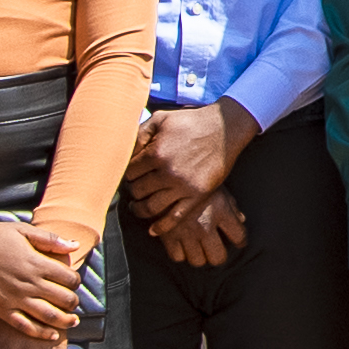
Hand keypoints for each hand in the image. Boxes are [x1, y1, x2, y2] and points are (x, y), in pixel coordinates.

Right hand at [0, 210, 74, 348]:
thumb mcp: (23, 230)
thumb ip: (50, 239)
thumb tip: (75, 246)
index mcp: (36, 262)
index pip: (69, 278)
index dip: (75, 281)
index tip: (73, 281)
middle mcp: (28, 283)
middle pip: (63, 299)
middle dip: (73, 301)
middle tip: (73, 301)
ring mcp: (14, 298)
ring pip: (49, 316)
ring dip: (65, 320)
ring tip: (72, 321)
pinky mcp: (1, 310)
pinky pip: (26, 326)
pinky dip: (42, 333)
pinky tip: (52, 334)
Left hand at [125, 102, 250, 253]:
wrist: (224, 129)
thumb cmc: (191, 121)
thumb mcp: (161, 118)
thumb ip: (139, 133)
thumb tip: (124, 151)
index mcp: (156, 152)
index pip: (129, 172)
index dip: (126, 173)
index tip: (130, 175)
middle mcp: (168, 172)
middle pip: (137, 190)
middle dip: (133, 190)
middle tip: (134, 189)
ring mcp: (183, 186)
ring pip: (151, 207)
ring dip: (140, 210)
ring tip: (137, 207)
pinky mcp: (197, 196)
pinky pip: (175, 217)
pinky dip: (161, 227)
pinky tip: (152, 230)